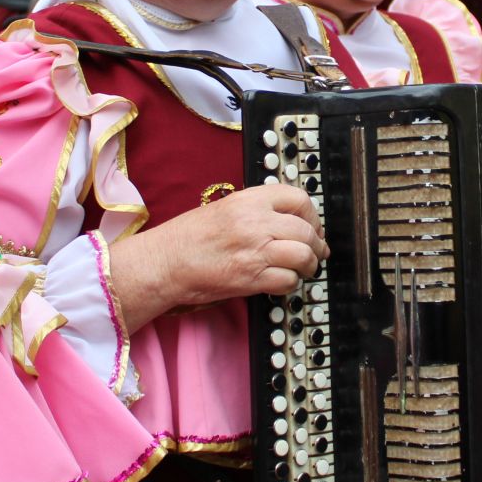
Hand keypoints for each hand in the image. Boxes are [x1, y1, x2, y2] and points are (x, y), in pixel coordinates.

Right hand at [107, 184, 327, 331]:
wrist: (165, 262)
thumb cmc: (189, 237)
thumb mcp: (225, 208)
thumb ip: (257, 210)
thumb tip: (291, 221)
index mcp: (248, 200)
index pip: (299, 199)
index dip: (312, 215)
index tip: (312, 226)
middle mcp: (255, 222)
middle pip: (306, 230)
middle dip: (316, 244)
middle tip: (316, 252)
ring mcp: (254, 250)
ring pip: (303, 255)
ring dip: (308, 265)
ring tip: (303, 269)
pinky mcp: (251, 278)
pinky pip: (288, 280)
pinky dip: (290, 283)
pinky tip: (282, 281)